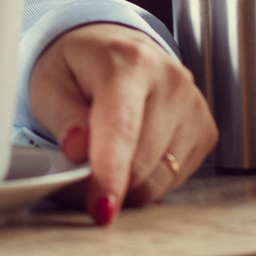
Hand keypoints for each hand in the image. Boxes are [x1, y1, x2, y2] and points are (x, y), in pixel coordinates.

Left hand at [28, 25, 215, 221]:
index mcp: (128, 63)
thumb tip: (77, 150)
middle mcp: (170, 82)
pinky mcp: (205, 130)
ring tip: (102, 162)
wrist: (114, 46)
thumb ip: (63, 117)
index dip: (109, 174)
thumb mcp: (50, 84)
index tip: (101, 209)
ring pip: (159, 178)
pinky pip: (174, 179)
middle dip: (105, 184)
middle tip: (76, 179)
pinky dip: (147, 180)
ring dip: (126, 185)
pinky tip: (131, 154)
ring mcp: (193, 106)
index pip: (121, 129)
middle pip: (141, 163)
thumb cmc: (80, 66)